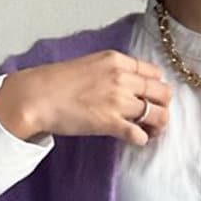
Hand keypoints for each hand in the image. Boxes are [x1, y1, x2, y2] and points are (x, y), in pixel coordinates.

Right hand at [0, 51, 172, 146]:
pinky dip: (142, 139)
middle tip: (155, 117)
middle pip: (162, 92)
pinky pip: (140, 134)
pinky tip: (136, 140)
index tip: (153, 97)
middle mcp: (122, 78)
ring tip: (149, 131)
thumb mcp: (90, 65)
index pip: (153, 72)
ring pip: (157, 114)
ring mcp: (118, 100)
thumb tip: (125, 85)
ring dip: (157, 125)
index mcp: (116, 60)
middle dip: (163, 106)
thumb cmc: (58, 82)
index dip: (157, 87)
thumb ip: (111, 71)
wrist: (38, 96)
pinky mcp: (111, 123)